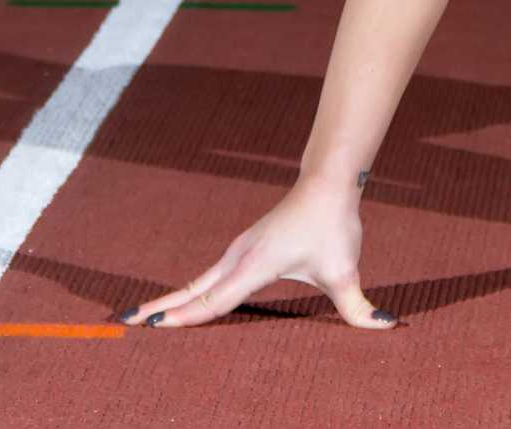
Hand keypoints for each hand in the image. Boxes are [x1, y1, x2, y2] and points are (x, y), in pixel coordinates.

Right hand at [116, 177, 398, 330]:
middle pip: (193, 290)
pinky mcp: (244, 248)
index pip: (215, 300)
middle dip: (161, 308)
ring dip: (172, 300)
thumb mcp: (345, 270)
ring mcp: (239, 250)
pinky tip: (181, 302)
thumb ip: (359, 307)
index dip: (185, 317)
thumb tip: (387, 328)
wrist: (328, 181)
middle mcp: (239, 257)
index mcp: (255, 265)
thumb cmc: (333, 224)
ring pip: (198, 281)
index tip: (152, 328)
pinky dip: (190, 291)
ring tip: (142, 320)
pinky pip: (210, 276)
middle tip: (124, 325)